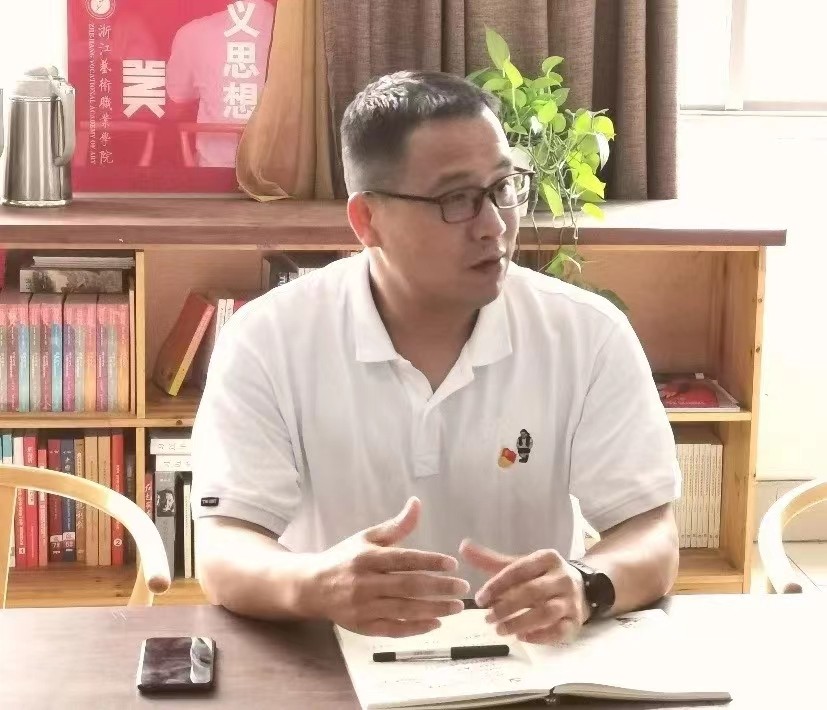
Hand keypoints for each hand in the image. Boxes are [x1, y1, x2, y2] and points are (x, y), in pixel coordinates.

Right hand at [305, 497, 469, 636]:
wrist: (312, 586)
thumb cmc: (345, 559)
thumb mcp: (366, 538)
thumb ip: (396, 526)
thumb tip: (417, 503)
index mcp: (368, 557)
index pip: (404, 559)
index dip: (430, 561)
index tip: (452, 564)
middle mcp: (365, 583)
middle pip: (408, 586)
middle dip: (439, 588)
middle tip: (463, 588)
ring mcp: (363, 607)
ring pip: (404, 609)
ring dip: (434, 609)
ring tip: (457, 607)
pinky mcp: (363, 627)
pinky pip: (393, 629)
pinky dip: (415, 628)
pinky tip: (436, 624)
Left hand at [459, 540, 587, 644]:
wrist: (580, 587)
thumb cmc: (541, 576)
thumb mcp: (520, 565)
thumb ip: (492, 560)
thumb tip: (463, 547)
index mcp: (547, 558)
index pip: (519, 570)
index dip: (498, 585)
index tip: (480, 599)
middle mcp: (562, 577)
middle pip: (532, 592)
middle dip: (507, 606)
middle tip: (487, 618)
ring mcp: (571, 600)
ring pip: (546, 612)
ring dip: (520, 622)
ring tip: (499, 630)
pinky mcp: (576, 621)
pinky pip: (559, 631)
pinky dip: (540, 636)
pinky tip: (522, 638)